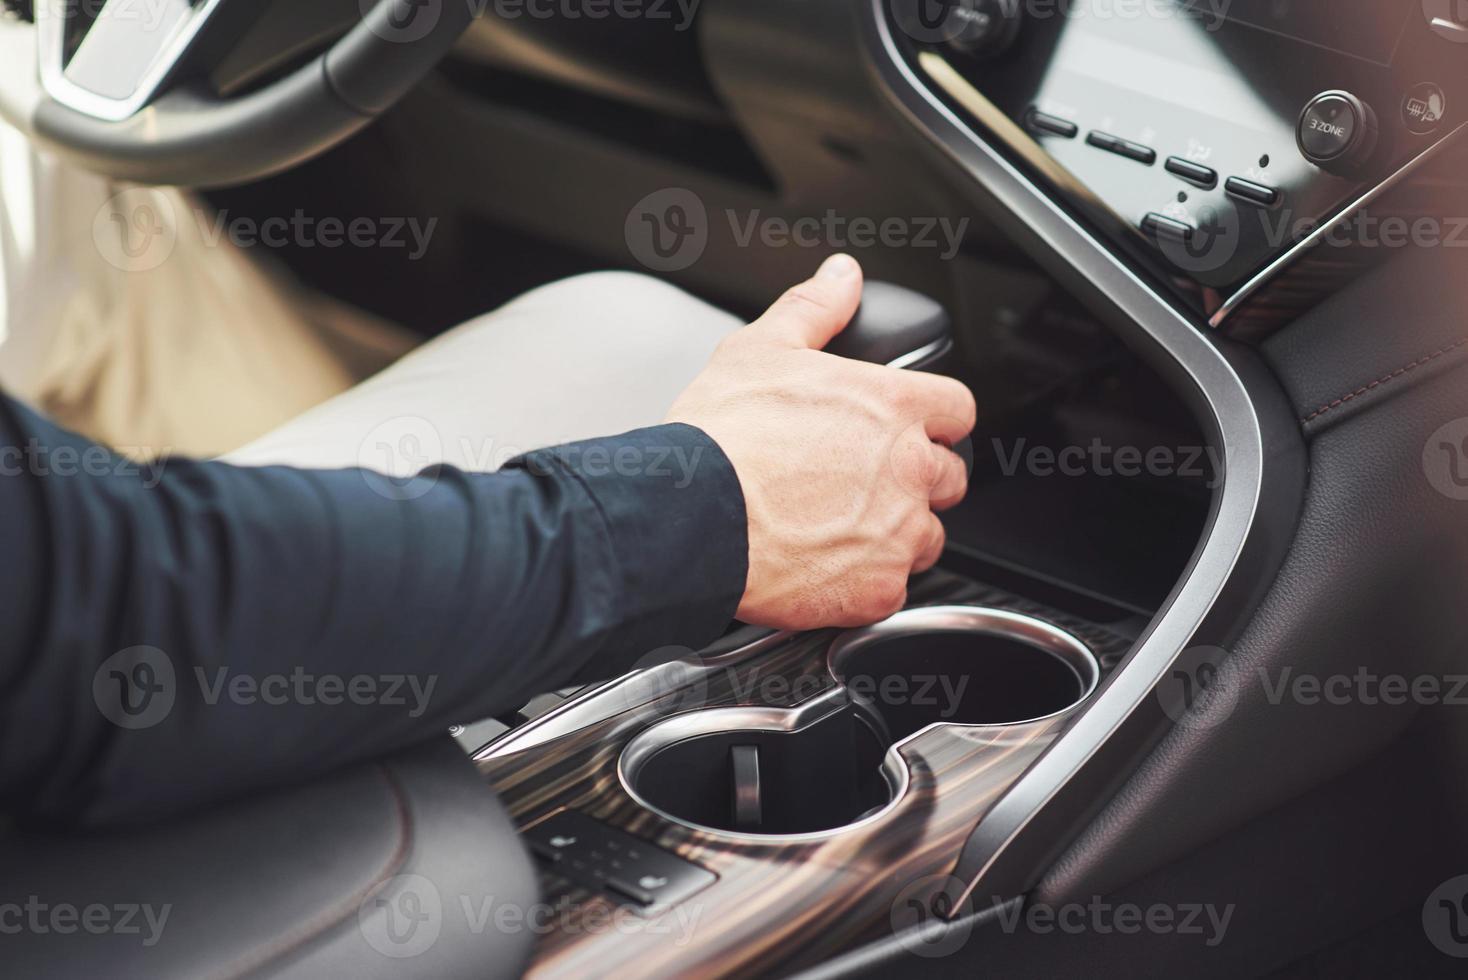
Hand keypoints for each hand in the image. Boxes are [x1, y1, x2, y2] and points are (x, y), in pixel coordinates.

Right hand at [666, 254, 975, 628]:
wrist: (689, 517)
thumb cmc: (721, 438)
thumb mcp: (762, 349)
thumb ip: (815, 309)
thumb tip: (841, 276)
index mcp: (892, 406)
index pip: (958, 409)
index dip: (934, 419)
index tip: (910, 430)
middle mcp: (909, 469)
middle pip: (949, 476)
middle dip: (914, 480)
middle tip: (861, 483)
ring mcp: (898, 533)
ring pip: (926, 537)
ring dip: (896, 534)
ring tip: (838, 529)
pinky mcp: (877, 590)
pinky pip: (891, 588)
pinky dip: (865, 582)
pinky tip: (825, 567)